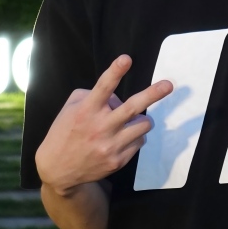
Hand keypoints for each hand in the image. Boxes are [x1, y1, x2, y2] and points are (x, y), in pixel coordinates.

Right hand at [35, 55, 172, 195]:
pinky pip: (139, 141)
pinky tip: (122, 138)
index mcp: (86, 110)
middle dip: (153, 94)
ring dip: (142, 119)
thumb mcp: (71, 108)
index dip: (115, 71)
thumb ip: (93, 95)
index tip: (127, 58)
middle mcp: (100, 127)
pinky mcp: (118, 160)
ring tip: (132, 120)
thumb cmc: (65, 131)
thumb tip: (118, 97)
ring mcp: (110, 145)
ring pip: (143, 125)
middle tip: (169, 85)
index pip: (103, 87)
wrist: (58, 170)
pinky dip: (135, 136)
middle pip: (132, 108)